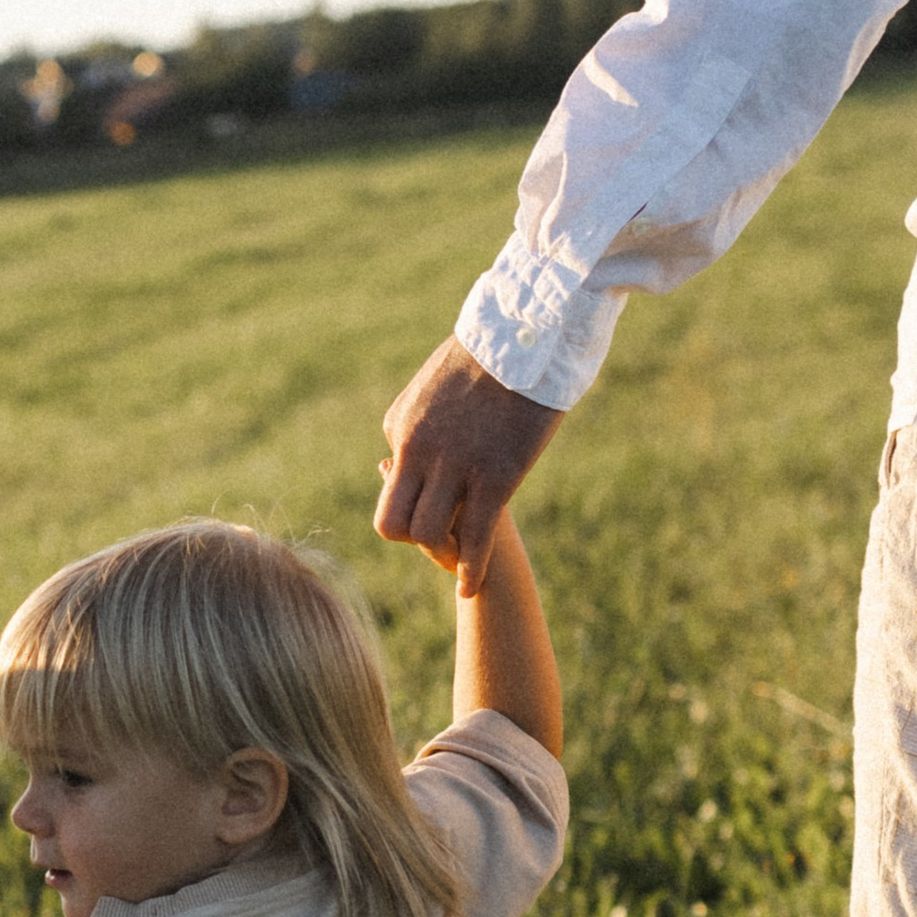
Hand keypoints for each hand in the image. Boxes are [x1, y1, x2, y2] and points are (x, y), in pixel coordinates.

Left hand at [374, 337, 563, 588]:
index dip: (408, 507)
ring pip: (429, 534)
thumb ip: (419, 420)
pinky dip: (470, 569)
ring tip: (458, 563)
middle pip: (393, 523)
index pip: (389, 487)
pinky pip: (474, 537)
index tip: (433, 512)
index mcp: (401, 428)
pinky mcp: (496, 477)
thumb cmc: (491, 353)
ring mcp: (455, 466)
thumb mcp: (434, 384)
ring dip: (443, 555)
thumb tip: (410, 446)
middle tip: (439, 544)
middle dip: (413, 539)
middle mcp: (418, 452)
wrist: (528, 330)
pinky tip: (471, 585)